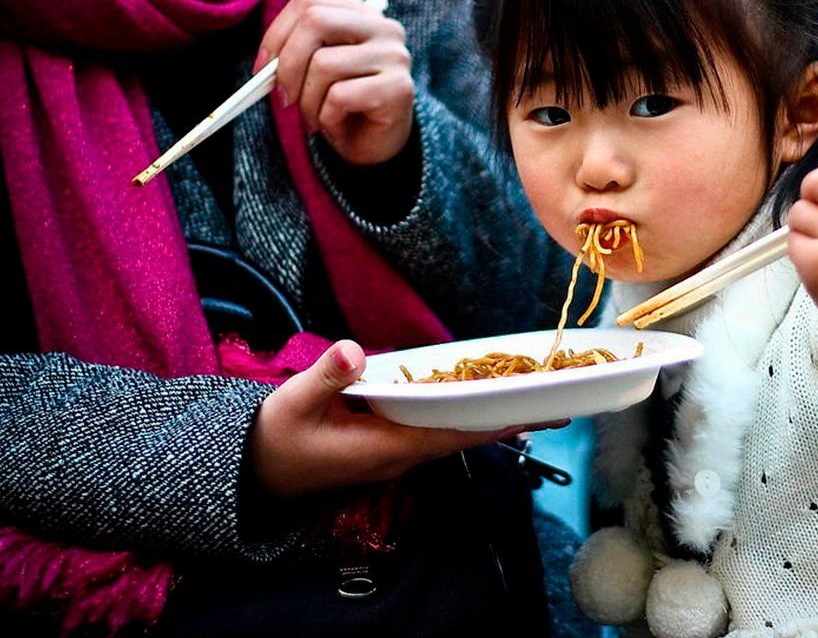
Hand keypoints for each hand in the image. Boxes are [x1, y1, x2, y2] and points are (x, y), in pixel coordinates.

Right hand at [249, 340, 511, 497]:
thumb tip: (351, 350)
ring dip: (488, 418)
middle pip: (462, 436)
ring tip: (532, 397)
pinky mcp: (390, 446)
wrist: (256, 470)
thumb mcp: (292, 403)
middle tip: (556, 406)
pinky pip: (434, 430)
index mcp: (384, 448)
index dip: (491, 425)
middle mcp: (399, 456)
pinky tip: (482, 399)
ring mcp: (396, 454)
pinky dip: (462, 415)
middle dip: (506, 421)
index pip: (449, 436)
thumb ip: (324, 377)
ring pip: (451, 434)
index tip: (530, 415)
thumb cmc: (275, 437)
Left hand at [258, 0, 414, 165]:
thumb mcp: (320, 53)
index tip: (262, 68)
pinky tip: (333, 124)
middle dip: (286, 64)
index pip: (309, 1)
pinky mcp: (399, 90)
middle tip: (281, 97)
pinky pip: (340, 96)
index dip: (276, 34)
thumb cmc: (342, 99)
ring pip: (324, 65)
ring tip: (312, 117)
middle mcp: (386, 28)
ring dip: (306, 100)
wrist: (374, 145)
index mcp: (364, 13)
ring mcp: (396, 57)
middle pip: (316, 22)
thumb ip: (313, 13)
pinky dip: (325, 117)